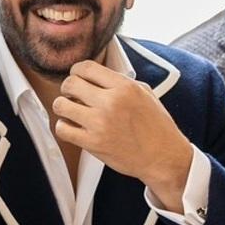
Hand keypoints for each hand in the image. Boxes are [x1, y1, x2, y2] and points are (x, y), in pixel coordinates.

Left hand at [53, 60, 191, 210]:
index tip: (77, 76)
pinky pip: (63, 129)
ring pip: (61, 105)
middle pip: (70, 83)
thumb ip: (121, 82)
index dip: (77, 70)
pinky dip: (64, 127)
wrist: (163, 158)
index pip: (87, 67)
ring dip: (63, 106)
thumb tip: (99, 76)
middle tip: (72, 94)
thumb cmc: (157, 127)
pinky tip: (73, 127)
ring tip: (71, 111)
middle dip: (68, 87)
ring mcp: (100, 123)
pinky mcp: (93, 143)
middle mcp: (110, 102)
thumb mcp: (145, 94)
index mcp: (124, 87)